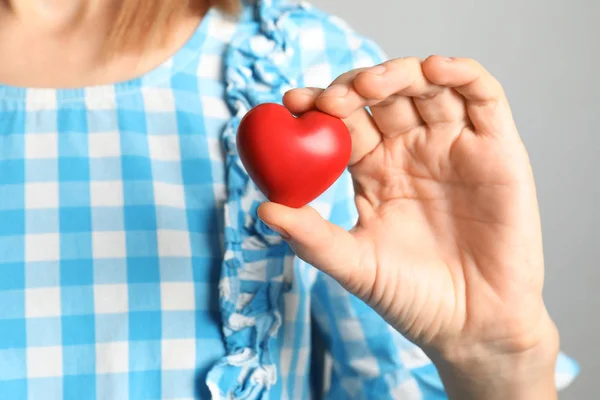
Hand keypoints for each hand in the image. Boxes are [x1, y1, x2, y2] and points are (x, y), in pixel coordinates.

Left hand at [258, 56, 557, 397]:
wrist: (473, 328)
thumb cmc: (412, 298)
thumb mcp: (354, 265)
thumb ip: (312, 237)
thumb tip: (262, 208)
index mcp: (374, 170)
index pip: (344, 122)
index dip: (317, 106)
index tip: (290, 102)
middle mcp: (411, 150)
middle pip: (382, 95)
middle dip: (355, 86)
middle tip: (332, 99)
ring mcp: (453, 146)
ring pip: (427, 86)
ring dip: (400, 73)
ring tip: (372, 86)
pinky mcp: (497, 149)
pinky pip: (483, 97)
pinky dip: (462, 74)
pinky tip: (435, 69)